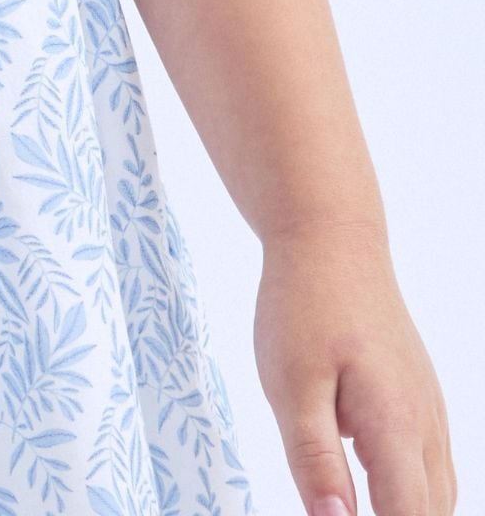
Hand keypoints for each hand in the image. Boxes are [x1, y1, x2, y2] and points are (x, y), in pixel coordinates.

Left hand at [254, 221, 455, 515]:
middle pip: (431, 513)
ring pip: (438, 493)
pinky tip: (376, 488)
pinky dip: (412, 491)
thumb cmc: (304, 306)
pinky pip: (431, 464)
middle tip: (340, 513)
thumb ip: (314, 459)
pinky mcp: (421, 397)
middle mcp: (426, 427)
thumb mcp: (290, 384)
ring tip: (358, 503)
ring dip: (408, 512)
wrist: (332, 241)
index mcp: (396, 429)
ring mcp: (430, 410)